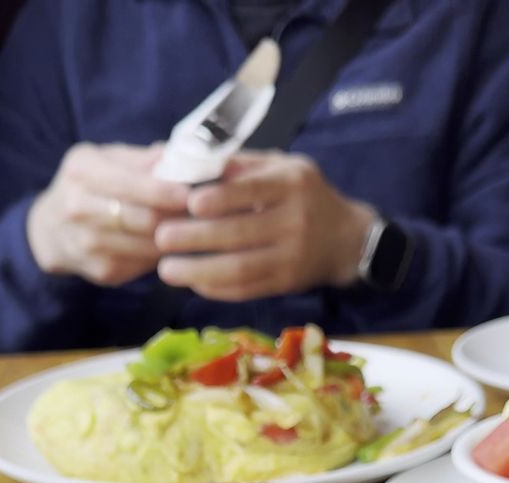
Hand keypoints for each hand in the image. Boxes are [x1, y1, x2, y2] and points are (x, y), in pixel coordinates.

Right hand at [27, 143, 190, 285]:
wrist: (50, 229)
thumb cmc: (87, 186)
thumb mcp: (105, 160)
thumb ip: (141, 159)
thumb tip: (179, 155)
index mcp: (82, 171)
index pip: (134, 185)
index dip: (167, 191)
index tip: (194, 192)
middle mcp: (79, 208)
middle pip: (144, 219)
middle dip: (178, 217)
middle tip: (204, 213)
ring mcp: (88, 244)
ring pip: (148, 245)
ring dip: (176, 239)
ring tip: (194, 227)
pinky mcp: (103, 271)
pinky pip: (144, 264)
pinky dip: (162, 254)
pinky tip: (171, 244)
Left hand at [153, 151, 374, 300]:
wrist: (347, 239)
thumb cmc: (304, 195)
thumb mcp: (283, 167)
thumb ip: (243, 165)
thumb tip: (194, 165)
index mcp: (291, 183)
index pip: (251, 191)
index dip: (218, 199)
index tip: (187, 203)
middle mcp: (295, 220)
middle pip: (239, 233)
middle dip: (196, 238)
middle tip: (161, 238)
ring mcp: (292, 256)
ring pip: (240, 268)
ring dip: (199, 271)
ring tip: (166, 270)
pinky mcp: (287, 283)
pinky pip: (247, 289)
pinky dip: (217, 288)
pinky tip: (193, 284)